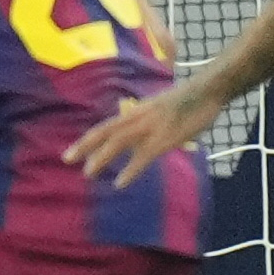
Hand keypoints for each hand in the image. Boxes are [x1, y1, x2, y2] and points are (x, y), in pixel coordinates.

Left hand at [67, 77, 220, 188]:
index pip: (105, 126)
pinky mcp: (165, 138)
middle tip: (66, 160)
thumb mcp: (156, 109)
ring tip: (88, 173)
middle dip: (84, 146)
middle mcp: (137, 117)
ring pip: (118, 142)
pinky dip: (130, 170)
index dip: (87, 139)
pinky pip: (143, 157)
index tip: (71, 152)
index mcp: (135, 111)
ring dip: (101, 158)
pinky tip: (120, 183)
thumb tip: (135, 137)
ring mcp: (150, 127)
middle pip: (104, 132)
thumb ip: (143, 122)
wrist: (207, 91)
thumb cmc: (185, 101)